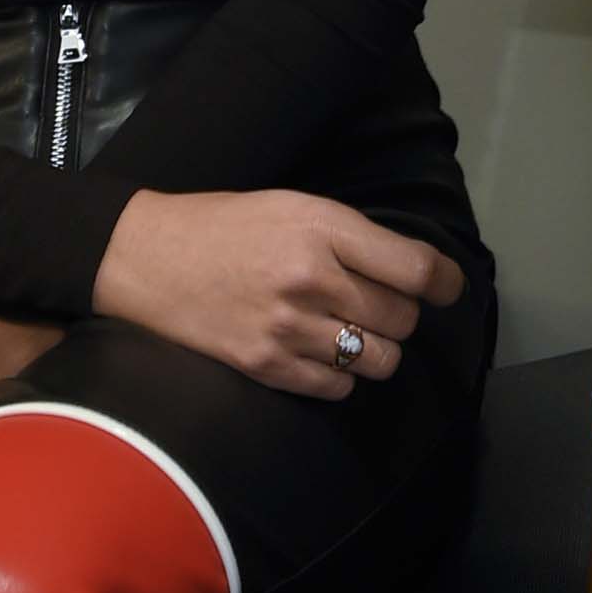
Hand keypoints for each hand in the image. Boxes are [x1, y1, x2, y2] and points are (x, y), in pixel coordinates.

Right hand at [92, 189, 463, 399]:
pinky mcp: (266, 367)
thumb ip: (349, 236)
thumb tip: (412, 270)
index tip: (446, 288)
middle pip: (402, 318)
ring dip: (376, 349)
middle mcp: (312, 278)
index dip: (444, 282)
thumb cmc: (223, 224)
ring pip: (379, 360)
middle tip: (376, 304)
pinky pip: (338, 386)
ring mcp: (289, 328)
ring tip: (351, 332)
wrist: (144, 258)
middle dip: (400, 314)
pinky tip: (319, 352)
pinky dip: (340, 375)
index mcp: (322, 227)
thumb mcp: (292, 206)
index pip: (414, 267)